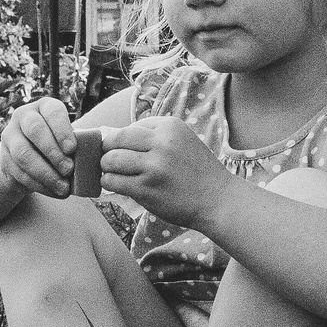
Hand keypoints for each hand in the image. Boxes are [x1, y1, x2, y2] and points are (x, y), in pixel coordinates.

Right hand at [0, 97, 76, 198]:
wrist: (29, 161)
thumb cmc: (57, 146)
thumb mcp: (66, 138)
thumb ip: (77, 143)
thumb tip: (92, 159)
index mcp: (44, 107)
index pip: (52, 112)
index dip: (62, 130)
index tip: (72, 149)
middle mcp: (24, 116)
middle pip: (35, 130)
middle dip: (53, 152)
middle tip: (69, 169)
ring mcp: (10, 136)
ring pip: (24, 154)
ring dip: (46, 173)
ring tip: (63, 187)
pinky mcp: (4, 158)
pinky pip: (20, 173)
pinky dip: (39, 185)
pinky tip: (54, 192)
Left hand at [99, 117, 234, 228]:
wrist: (218, 200)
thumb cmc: (197, 172)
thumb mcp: (181, 141)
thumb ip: (152, 136)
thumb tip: (110, 135)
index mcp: (170, 126)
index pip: (131, 127)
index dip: (124, 140)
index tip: (128, 151)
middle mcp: (161, 143)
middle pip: (116, 139)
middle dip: (108, 150)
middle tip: (111, 160)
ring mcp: (153, 166)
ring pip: (110, 160)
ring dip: (107, 167)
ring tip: (114, 173)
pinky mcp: (146, 189)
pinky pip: (113, 181)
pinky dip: (109, 182)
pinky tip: (118, 185)